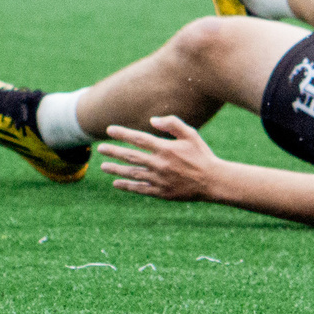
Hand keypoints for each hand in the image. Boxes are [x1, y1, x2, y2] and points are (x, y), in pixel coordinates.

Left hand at [97, 116, 226, 201]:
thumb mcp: (191, 134)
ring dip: (116, 170)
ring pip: (132, 173)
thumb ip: (172, 124)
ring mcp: (159, 179)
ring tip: (103, 166)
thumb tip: (153, 121)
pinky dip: (127, 186)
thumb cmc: (202, 155)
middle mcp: (159, 164)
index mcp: (165, 148)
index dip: (123, 134)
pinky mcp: (161, 192)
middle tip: (100, 149)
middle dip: (114, 152)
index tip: (109, 130)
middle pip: (131, 156)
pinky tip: (116, 183)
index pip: (138, 139)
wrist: (213, 181)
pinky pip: (140, 189)